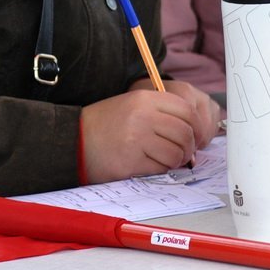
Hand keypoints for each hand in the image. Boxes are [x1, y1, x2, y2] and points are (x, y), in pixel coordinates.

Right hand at [79, 85, 212, 182]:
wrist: (73, 140)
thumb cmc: (107, 124)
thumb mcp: (133, 104)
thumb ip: (162, 112)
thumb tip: (194, 131)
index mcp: (145, 98)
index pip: (187, 110)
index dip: (196, 126)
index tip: (195, 136)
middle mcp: (142, 116)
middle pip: (185, 133)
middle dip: (189, 147)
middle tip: (183, 154)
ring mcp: (136, 139)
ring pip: (176, 153)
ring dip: (175, 161)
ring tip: (164, 160)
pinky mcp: (130, 162)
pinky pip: (160, 169)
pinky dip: (160, 170)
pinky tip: (148, 165)